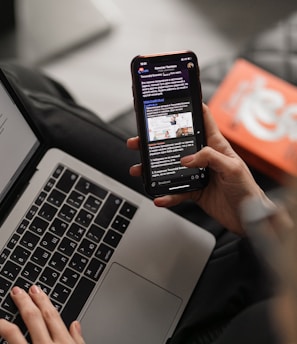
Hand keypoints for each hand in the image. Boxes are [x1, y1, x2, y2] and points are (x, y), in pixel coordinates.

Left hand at [0, 285, 84, 343]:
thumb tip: (75, 324)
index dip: (43, 301)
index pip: (51, 315)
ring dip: (5, 322)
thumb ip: (77, 340)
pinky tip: (0, 327)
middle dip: (26, 302)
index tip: (35, 290)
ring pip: (15, 333)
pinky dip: (4, 335)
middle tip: (17, 291)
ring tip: (1, 314)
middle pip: (34, 318)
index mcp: (64, 342)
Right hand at [127, 104, 272, 234]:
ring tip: (140, 169)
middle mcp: (203, 158)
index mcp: (216, 146)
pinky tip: (159, 197)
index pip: (203, 121)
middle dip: (157, 141)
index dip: (191, 108)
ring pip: (170, 168)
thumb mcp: (232, 168)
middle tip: (140, 140)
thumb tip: (187, 158)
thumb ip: (211, 158)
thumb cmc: (246, 189)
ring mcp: (196, 174)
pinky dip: (167, 195)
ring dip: (154, 169)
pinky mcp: (193, 190)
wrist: (247, 217)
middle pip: (177, 145)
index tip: (174, 100)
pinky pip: (175, 191)